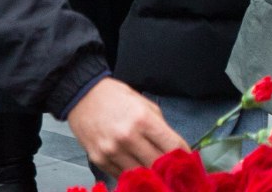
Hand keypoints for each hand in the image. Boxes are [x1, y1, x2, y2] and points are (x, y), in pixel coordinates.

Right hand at [66, 78, 186, 174]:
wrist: (83, 97)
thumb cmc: (117, 98)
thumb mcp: (145, 105)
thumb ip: (160, 126)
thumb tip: (173, 146)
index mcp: (143, 120)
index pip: (171, 145)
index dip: (184, 155)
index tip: (188, 161)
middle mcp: (127, 137)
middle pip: (157, 163)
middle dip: (168, 168)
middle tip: (174, 170)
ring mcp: (111, 150)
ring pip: (140, 173)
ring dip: (150, 175)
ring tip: (157, 173)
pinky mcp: (99, 159)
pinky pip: (121, 175)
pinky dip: (131, 175)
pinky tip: (137, 170)